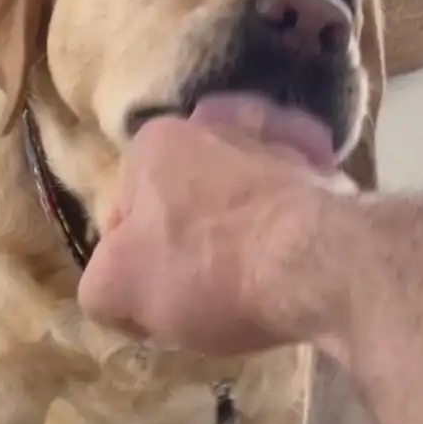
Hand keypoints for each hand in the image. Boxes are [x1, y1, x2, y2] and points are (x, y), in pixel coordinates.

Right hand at [78, 95, 334, 354]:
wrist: (320, 266)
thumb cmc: (204, 269)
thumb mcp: (115, 291)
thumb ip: (97, 288)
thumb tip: (119, 296)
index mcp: (151, 142)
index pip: (123, 214)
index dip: (133, 264)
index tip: (157, 298)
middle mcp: (209, 125)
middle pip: (181, 197)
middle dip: (186, 236)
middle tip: (200, 288)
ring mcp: (274, 139)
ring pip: (235, 192)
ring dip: (235, 223)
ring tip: (249, 275)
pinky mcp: (325, 165)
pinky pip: (291, 190)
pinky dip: (286, 212)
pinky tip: (289, 247)